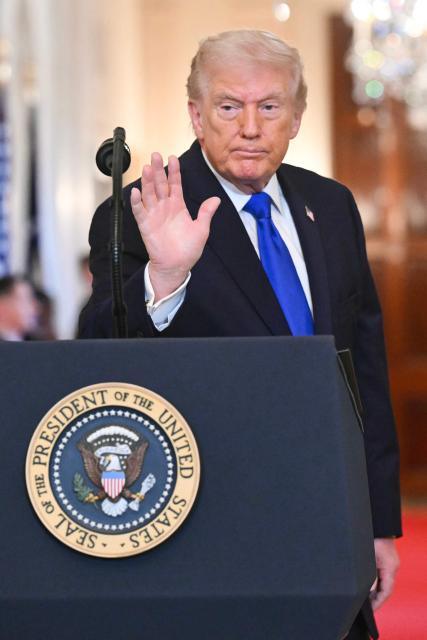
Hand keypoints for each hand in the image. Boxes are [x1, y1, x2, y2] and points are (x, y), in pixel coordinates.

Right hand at [131, 152, 220, 300]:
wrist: (177, 266)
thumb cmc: (188, 250)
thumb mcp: (202, 229)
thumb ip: (206, 213)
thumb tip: (215, 199)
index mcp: (178, 206)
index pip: (175, 184)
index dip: (174, 171)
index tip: (174, 157)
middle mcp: (165, 207)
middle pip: (160, 184)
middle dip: (158, 170)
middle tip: (156, 155)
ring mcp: (154, 215)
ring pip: (149, 194)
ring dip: (147, 181)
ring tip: (147, 168)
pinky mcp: (145, 225)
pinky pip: (139, 211)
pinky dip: (136, 202)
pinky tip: (135, 191)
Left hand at [370, 538, 399, 610]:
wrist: (380, 525)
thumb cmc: (373, 538)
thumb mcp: (370, 557)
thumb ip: (371, 575)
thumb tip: (369, 591)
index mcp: (390, 568)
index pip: (386, 590)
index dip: (379, 601)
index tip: (371, 609)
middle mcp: (392, 567)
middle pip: (386, 588)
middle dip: (377, 599)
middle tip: (367, 608)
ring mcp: (390, 564)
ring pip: (385, 582)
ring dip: (376, 591)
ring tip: (366, 600)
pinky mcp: (386, 561)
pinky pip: (383, 575)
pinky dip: (377, 583)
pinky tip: (369, 586)